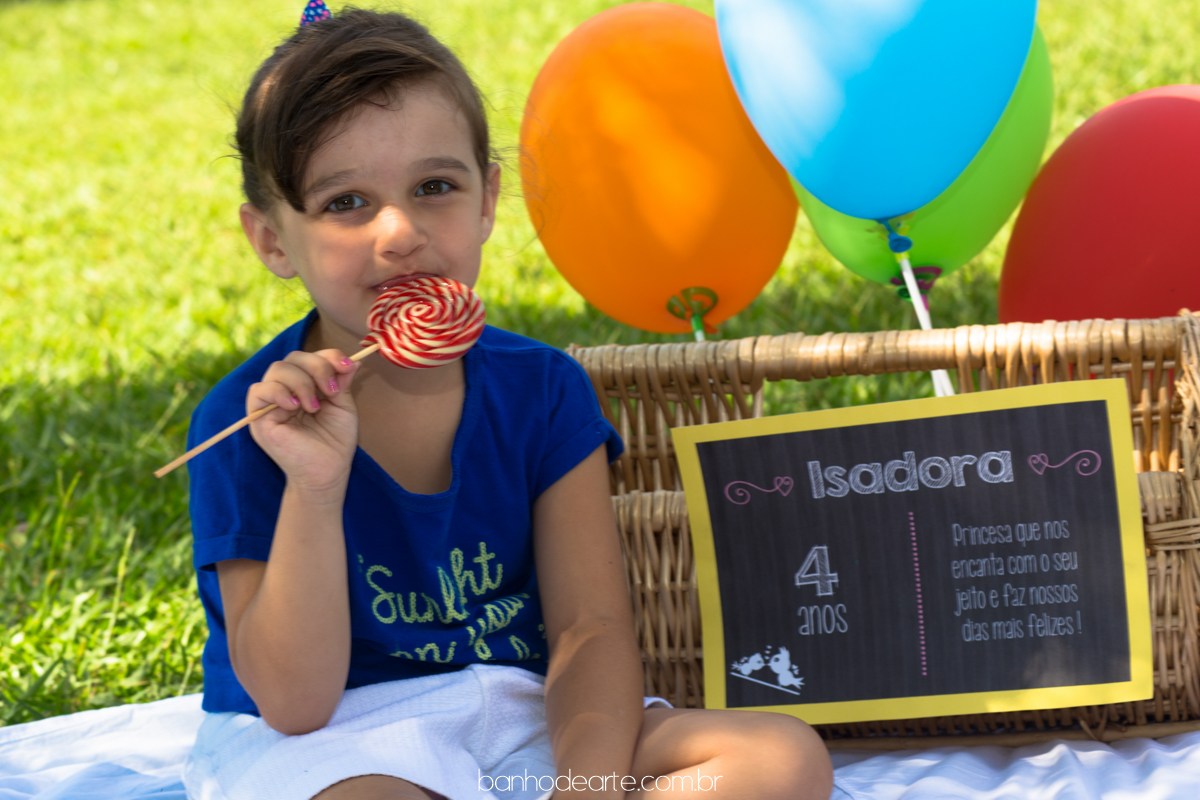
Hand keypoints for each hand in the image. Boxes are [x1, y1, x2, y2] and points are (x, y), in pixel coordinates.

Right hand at [246, 349, 360, 496]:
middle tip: (331, 391)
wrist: (326, 474)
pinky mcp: (258, 418)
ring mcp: (271, 403)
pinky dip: (279, 392)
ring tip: (314, 407)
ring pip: (277, 369)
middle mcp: (286, 390)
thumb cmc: (335, 443)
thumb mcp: (343, 407)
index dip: (328, 356)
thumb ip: (342, 382)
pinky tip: (296, 406)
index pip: (308, 357)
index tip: (347, 366)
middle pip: (292, 358)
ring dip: (301, 382)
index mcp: (306, 385)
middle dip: (317, 367)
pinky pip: (258, 390)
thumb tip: (352, 359)